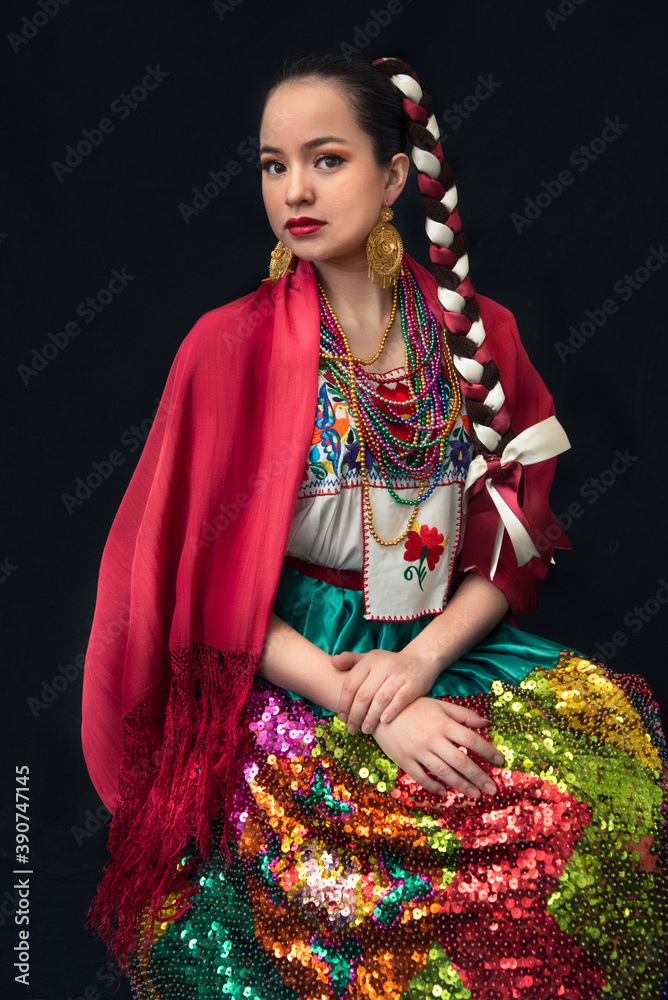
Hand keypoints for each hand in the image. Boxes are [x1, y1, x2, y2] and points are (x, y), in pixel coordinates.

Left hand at [332, 648, 435, 734]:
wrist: (420, 660)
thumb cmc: (389, 664)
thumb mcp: (370, 658)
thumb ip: (350, 660)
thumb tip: (332, 662)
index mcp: (369, 660)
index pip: (351, 684)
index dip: (344, 704)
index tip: (341, 718)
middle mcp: (383, 666)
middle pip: (363, 695)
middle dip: (355, 715)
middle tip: (352, 728)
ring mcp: (399, 675)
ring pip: (380, 700)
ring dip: (370, 718)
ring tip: (366, 729)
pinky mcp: (412, 685)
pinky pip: (399, 701)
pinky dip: (390, 712)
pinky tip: (383, 722)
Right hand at [372, 697, 504, 798]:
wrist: (380, 710)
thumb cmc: (414, 707)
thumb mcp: (440, 705)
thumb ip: (464, 714)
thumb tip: (487, 723)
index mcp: (443, 723)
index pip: (472, 740)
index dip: (488, 751)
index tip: (500, 762)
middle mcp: (432, 738)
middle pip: (461, 761)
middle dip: (479, 777)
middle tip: (492, 790)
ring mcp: (418, 751)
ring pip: (443, 772)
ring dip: (461, 785)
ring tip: (475, 794)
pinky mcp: (404, 760)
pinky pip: (422, 777)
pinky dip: (434, 787)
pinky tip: (445, 793)